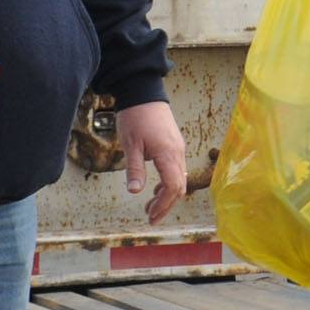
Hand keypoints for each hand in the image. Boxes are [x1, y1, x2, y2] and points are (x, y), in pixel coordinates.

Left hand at [116, 100, 186, 223]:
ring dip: (166, 195)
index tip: (151, 215)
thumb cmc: (136, 116)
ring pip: (178, 179)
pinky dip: (168, 183)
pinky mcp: (174, 144)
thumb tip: (136, 192)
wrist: (144, 92)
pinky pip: (176, 169)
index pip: (172, 187)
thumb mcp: (130, 144)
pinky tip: (155, 187)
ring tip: (150, 205)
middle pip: (179, 187)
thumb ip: (135, 169)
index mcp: (168, 154)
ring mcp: (178, 148)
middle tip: (151, 217)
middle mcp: (178, 153)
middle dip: (166, 205)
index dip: (163, 204)